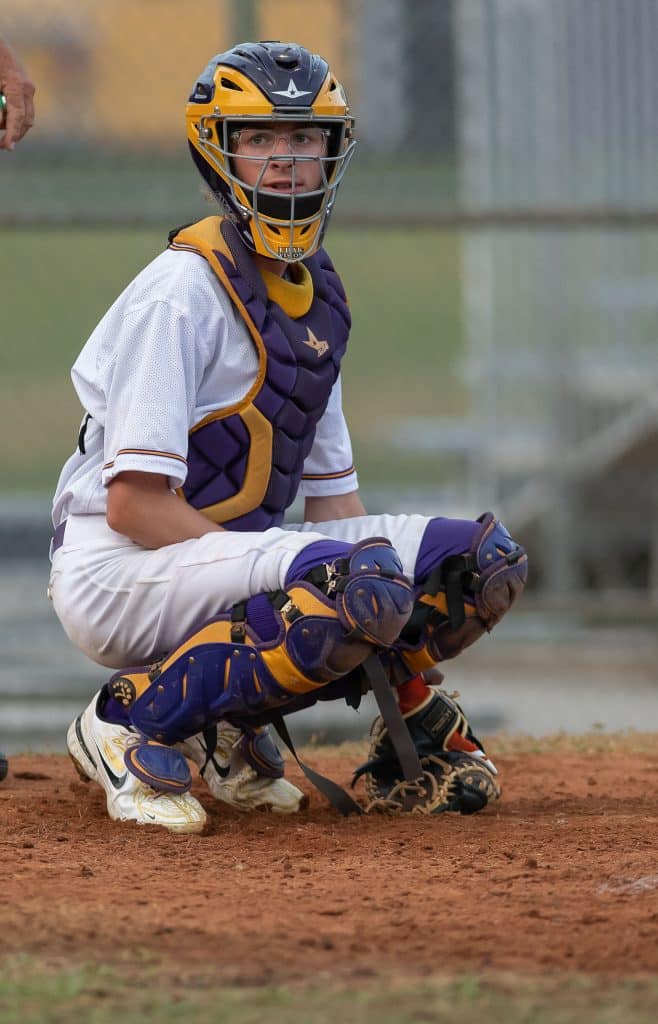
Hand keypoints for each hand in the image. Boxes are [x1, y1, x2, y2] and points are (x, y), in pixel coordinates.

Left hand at [0, 36, 35, 150]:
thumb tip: (0, 124)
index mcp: (17, 86)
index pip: (18, 118)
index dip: (13, 135)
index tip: (7, 147)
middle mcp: (27, 88)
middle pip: (26, 121)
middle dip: (14, 134)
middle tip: (2, 144)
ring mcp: (28, 87)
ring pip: (27, 117)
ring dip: (14, 125)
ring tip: (1, 126)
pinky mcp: (25, 86)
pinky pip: (24, 108)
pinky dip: (14, 116)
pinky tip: (5, 117)